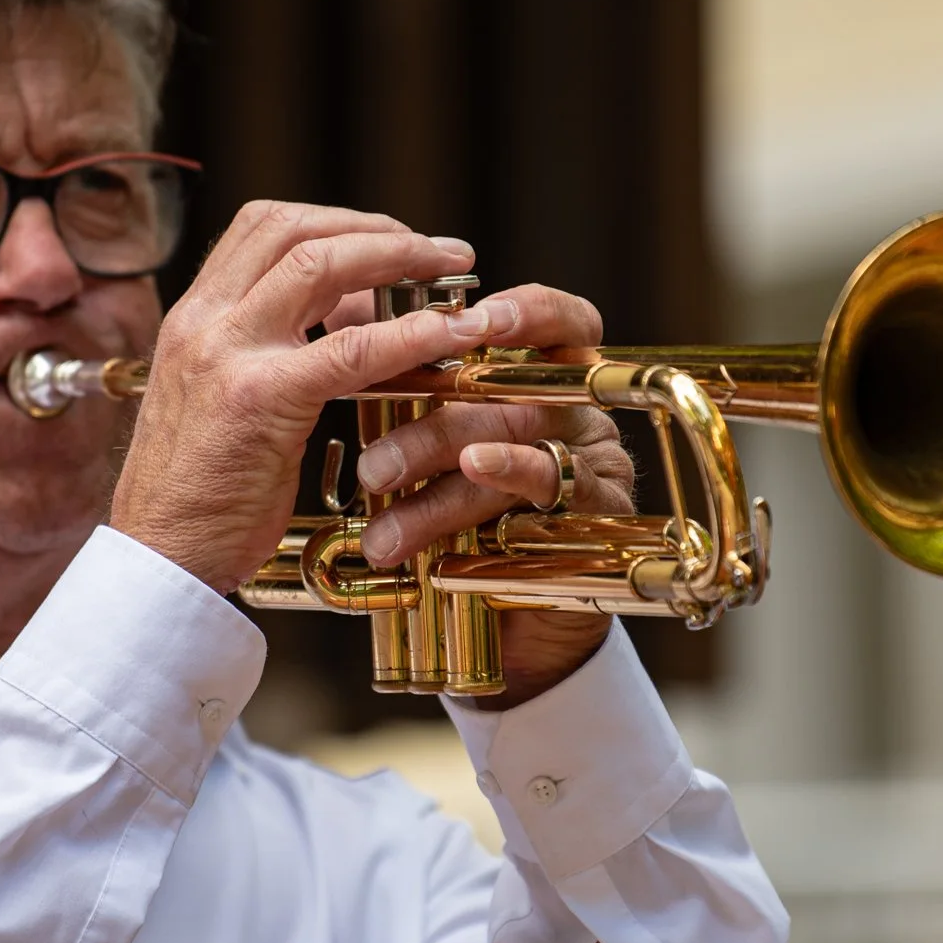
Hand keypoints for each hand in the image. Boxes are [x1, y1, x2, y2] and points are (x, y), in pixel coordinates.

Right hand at [110, 202, 519, 593]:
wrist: (158, 557)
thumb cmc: (196, 496)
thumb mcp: (220, 402)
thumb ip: (266, 353)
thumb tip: (343, 319)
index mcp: (192, 318)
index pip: (262, 226)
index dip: (335, 221)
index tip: (387, 240)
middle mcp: (202, 321)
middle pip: (293, 228)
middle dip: (375, 228)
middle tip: (435, 250)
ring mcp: (226, 354)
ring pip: (319, 264)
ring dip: (398, 256)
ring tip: (452, 272)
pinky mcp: (260, 399)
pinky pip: (350, 349)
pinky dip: (409, 332)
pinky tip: (450, 335)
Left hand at [347, 284, 634, 706]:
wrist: (500, 631)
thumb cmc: (461, 529)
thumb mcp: (436, 458)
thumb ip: (415, 401)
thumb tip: (340, 349)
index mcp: (547, 381)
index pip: (560, 322)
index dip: (528, 310)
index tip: (476, 315)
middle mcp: (580, 412)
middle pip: (518, 390)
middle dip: (437, 418)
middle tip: (372, 466)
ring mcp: (597, 461)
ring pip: (526, 440)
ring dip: (445, 473)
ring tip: (382, 513)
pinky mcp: (603, 514)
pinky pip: (559, 484)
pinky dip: (509, 475)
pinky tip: (473, 474)